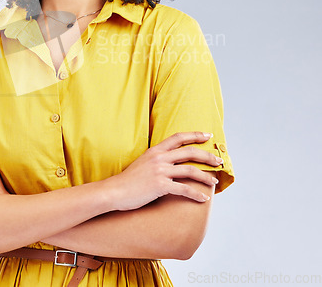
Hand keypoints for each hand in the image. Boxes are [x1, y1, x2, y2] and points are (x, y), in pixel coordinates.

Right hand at [103, 132, 220, 210]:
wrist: (115, 191)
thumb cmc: (128, 180)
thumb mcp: (142, 162)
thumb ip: (156, 159)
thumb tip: (170, 161)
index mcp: (155, 150)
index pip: (178, 137)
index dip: (194, 135)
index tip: (207, 135)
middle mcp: (159, 158)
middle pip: (189, 152)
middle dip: (207, 155)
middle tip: (218, 160)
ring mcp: (160, 171)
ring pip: (190, 170)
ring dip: (205, 176)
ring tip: (214, 181)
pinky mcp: (160, 186)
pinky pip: (184, 189)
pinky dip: (196, 194)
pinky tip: (203, 198)